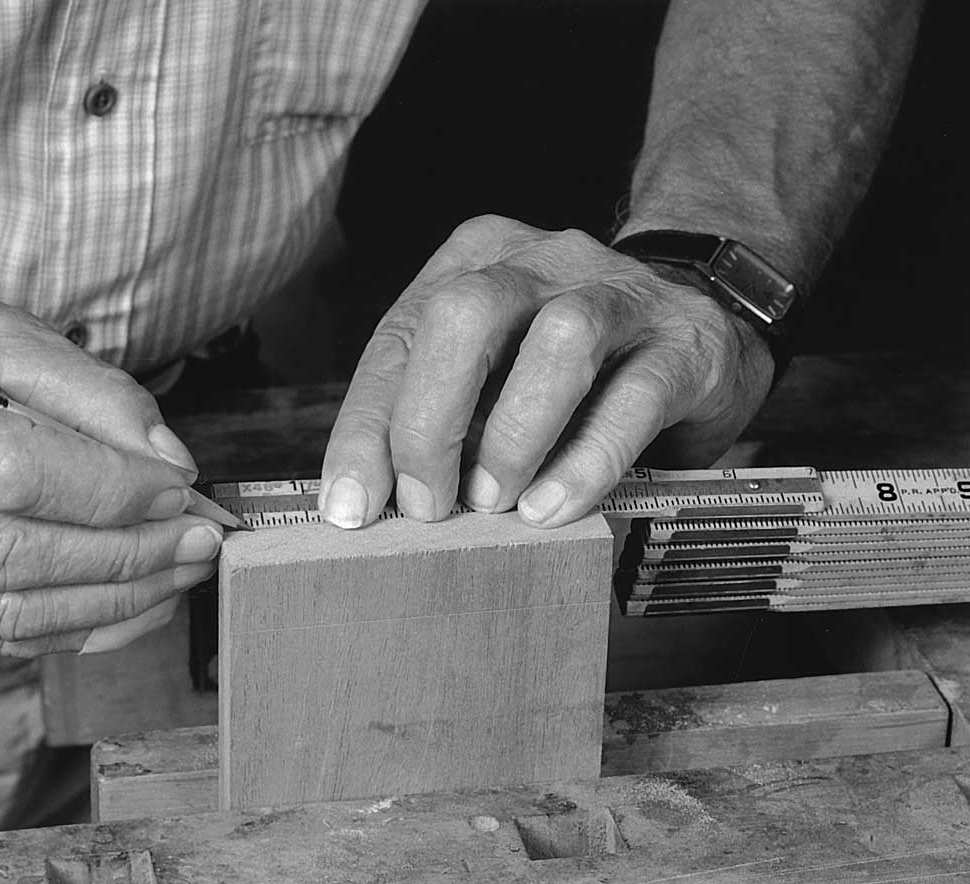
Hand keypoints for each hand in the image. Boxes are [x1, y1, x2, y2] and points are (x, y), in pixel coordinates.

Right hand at [0, 278, 220, 655]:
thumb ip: (91, 390)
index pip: (17, 471)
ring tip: (183, 575)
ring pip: (9, 612)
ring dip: (116, 603)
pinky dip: (76, 630)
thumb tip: (170, 461)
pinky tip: (135, 607)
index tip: (183, 488)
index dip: (115, 490)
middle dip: (131, 556)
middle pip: (17, 555)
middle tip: (203, 541)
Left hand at [320, 216, 774, 527]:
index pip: (399, 338)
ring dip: (512, 438)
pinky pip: (633, 398)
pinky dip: (585, 461)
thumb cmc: (571, 367)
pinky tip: (553, 507)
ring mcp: (620, 291)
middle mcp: (542, 260)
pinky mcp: (684, 342)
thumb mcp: (491, 373)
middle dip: (429, 422)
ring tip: (495, 506)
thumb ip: (435, 416)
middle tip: (429, 506)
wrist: (702, 326)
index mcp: (474, 260)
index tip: (351, 506)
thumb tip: (365, 502)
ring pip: (558, 342)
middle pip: (464, 316)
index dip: (367, 428)